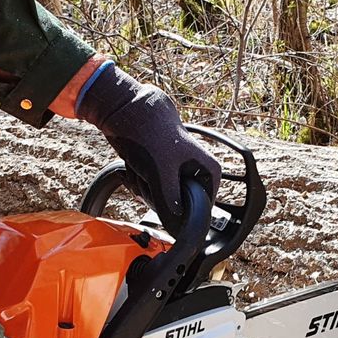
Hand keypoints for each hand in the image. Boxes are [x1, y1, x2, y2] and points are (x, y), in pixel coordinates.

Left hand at [76, 62, 220, 232]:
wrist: (129, 112)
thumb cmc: (151, 135)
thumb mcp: (163, 175)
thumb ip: (171, 203)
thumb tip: (175, 225)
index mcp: (208, 170)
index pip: (205, 205)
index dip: (185, 210)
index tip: (170, 204)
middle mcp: (195, 171)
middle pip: (179, 204)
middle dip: (158, 197)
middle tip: (150, 181)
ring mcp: (176, 172)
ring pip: (161, 198)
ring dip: (145, 188)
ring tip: (140, 169)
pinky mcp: (159, 172)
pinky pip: (149, 190)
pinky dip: (138, 182)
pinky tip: (134, 168)